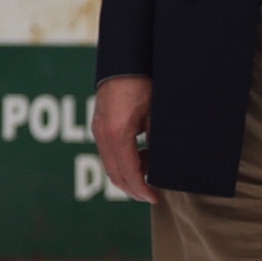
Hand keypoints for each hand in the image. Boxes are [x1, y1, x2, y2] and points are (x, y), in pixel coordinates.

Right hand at [93, 75, 155, 203]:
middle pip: (115, 173)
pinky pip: (108, 153)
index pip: (128, 172)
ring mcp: (98, 129)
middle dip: (133, 189)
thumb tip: (163, 168)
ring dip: (127, 176)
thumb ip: (157, 144)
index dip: (142, 189)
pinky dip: (122, 163)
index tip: (155, 198)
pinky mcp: (99, 125)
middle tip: (152, 196)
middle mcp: (102, 133)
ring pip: (110, 165)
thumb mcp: (157, 117)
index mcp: (117, 133)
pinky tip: (140, 158)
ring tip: (149, 177)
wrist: (125, 62)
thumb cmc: (145, 85)